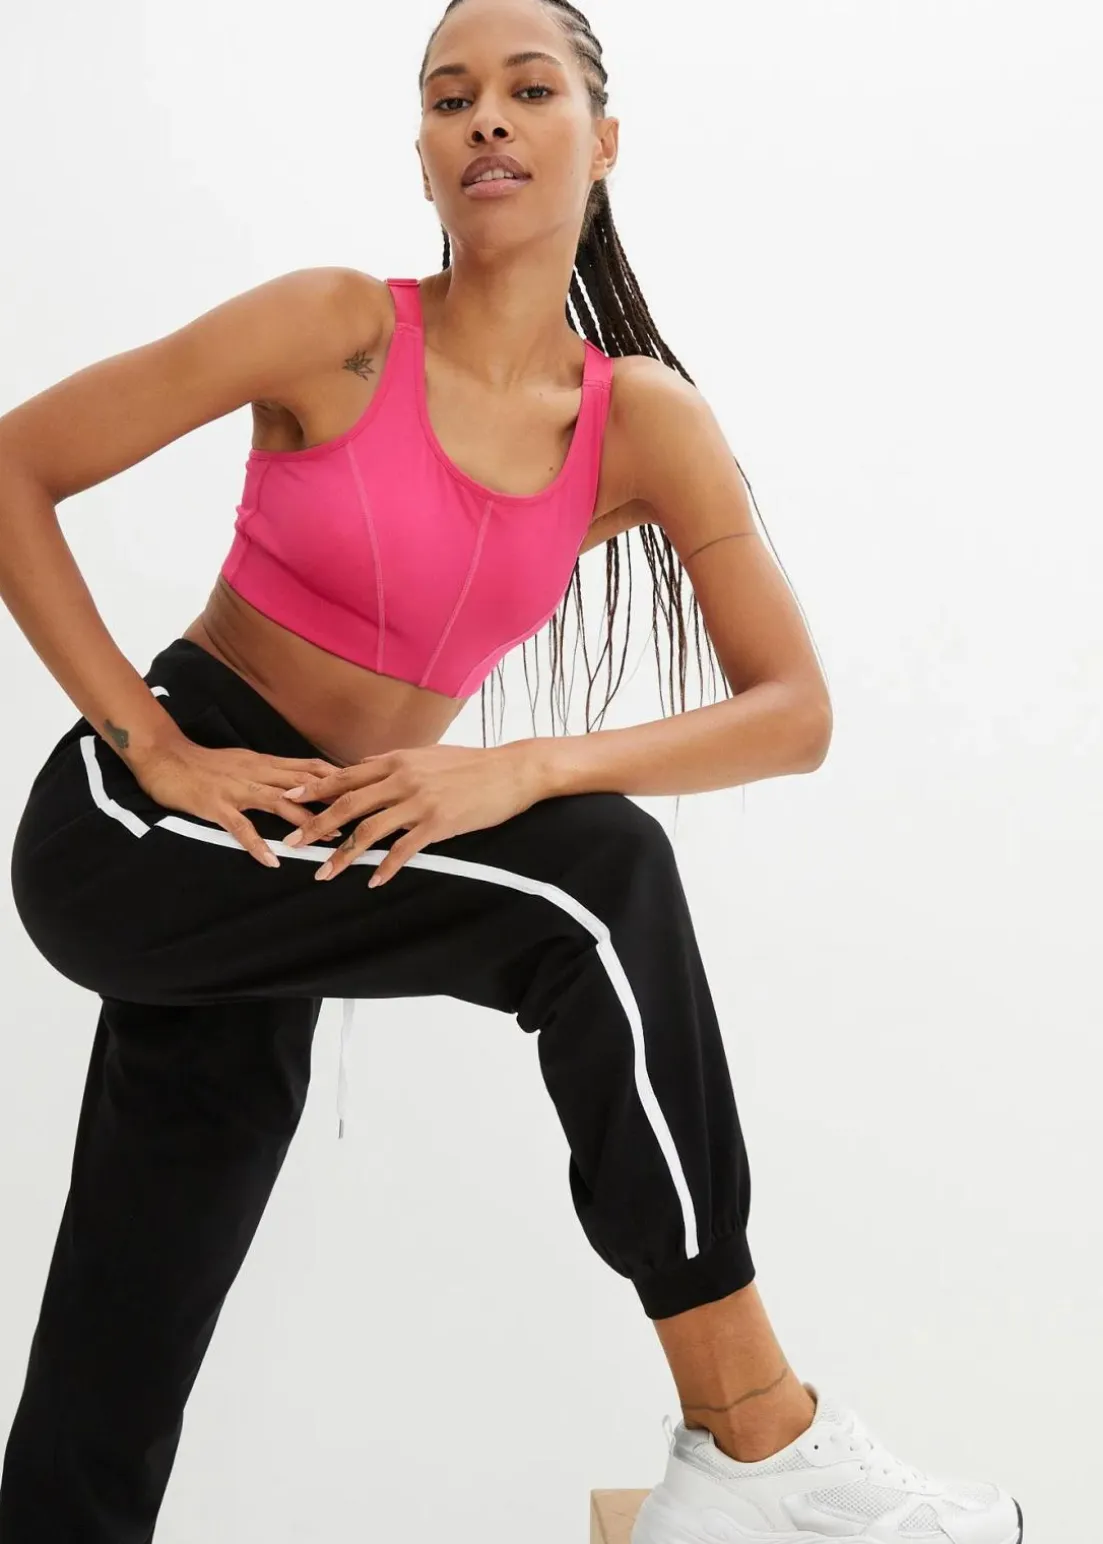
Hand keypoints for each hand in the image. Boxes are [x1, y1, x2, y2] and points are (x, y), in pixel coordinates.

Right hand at [130, 734, 344, 866]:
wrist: (164, 756)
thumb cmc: (204, 763)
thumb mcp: (244, 761)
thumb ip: (271, 771)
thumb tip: (299, 782)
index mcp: (264, 762)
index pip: (308, 768)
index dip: (337, 779)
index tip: (364, 790)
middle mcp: (256, 772)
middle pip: (302, 785)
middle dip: (332, 801)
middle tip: (359, 819)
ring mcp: (236, 789)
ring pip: (278, 803)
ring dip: (305, 822)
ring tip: (327, 841)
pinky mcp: (216, 806)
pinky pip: (240, 827)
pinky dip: (257, 844)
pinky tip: (272, 860)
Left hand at [282, 741, 544, 884]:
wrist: (511, 770)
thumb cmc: (472, 763)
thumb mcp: (428, 754)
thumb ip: (395, 762)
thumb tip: (366, 765)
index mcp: (396, 760)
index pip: (346, 775)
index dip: (315, 788)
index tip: (288, 798)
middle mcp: (402, 778)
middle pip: (348, 804)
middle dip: (315, 825)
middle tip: (292, 843)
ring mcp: (419, 801)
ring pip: (368, 830)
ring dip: (342, 854)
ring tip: (324, 873)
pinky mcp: (438, 823)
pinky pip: (403, 849)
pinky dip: (385, 867)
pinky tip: (373, 882)